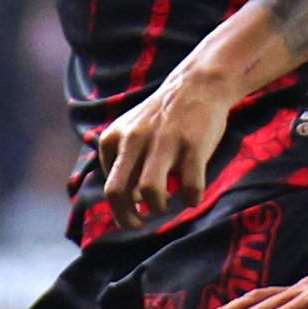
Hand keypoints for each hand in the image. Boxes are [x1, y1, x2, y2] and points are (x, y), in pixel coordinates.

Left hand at [96, 62, 241, 229]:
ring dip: (158, 208)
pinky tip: (193, 196)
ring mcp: (164, 142)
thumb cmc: (164, 115)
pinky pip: (189, 187)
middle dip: (126, 218)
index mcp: (115, 136)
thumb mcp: (132, 129)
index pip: (109, 183)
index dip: (122, 202)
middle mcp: (134, 139)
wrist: (198, 84)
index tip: (137, 204)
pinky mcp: (192, 145)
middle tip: (139, 225)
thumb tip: (130, 201)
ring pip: (149, 191)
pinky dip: (191, 200)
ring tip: (167, 205)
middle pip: (116, 192)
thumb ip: (124, 160)